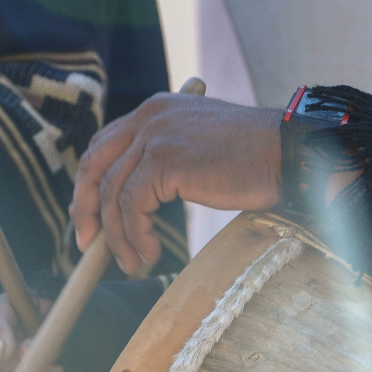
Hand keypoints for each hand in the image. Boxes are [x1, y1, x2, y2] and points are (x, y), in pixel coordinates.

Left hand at [70, 92, 282, 273]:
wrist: (286, 152)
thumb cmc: (253, 157)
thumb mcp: (198, 144)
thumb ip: (165, 156)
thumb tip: (134, 200)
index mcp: (155, 109)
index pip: (103, 146)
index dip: (90, 184)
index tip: (91, 218)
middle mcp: (149, 116)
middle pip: (94, 165)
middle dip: (85, 209)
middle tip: (88, 245)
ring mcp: (155, 136)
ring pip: (112, 193)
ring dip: (118, 236)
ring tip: (133, 262)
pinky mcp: (164, 161)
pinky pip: (132, 206)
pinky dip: (135, 236)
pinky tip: (151, 254)